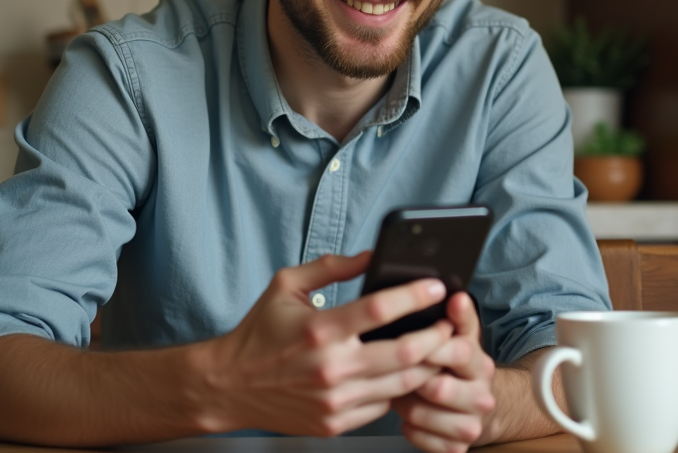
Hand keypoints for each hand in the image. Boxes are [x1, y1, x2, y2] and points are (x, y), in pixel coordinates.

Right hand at [205, 251, 455, 436]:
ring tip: (438, 348)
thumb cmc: (259, 332)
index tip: (437, 286)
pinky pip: (383, 406)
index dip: (415, 296)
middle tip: (448, 323)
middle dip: (437, 336)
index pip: (380, 309)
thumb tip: (371, 255)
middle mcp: (331, 367)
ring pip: (403, 384)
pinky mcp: (335, 423)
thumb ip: (331, 268)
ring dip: (428, 365)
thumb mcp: (286, 286)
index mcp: (320, 329)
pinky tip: (406, 375)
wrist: (229, 386)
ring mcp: (335, 400)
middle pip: (406, 352)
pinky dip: (400, 390)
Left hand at [392, 292, 496, 452]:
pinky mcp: (458, 448)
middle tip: (401, 372)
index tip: (409, 340)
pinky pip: (421, 439)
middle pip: (439, 388)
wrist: (477, 407)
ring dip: (406, 404)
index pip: (457, 351)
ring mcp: (471, 425)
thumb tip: (456, 296)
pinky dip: (409, 428)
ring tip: (402, 393)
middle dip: (413, 379)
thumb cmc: (458, 367)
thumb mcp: (463, 338)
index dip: (430, 346)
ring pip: (424, 416)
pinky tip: (409, 416)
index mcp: (480, 364)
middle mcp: (482, 396)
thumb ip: (459, 317)